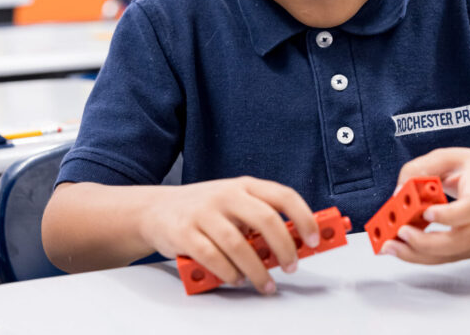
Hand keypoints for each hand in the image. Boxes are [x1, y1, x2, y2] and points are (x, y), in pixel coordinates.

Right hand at [139, 177, 318, 293]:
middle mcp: (226, 195)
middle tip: (291, 266)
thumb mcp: (234, 203)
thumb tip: (295, 241)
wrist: (156, 210)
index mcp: (244, 185)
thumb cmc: (204, 209)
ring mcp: (204, 213)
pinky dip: (228, 273)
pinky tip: (236, 279)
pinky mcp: (184, 233)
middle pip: (265, 219)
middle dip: (284, 247)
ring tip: (265, 283)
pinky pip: (212, 258)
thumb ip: (260, 217)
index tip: (313, 239)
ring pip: (238, 244)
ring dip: (257, 270)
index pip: (283, 195)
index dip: (303, 217)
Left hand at [382, 147, 469, 263]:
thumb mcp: (451, 156)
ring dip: (418, 254)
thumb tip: (397, 192)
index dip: (450, 214)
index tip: (426, 213)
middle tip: (398, 233)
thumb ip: (422, 168)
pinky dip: (424, 256)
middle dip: (424, 242)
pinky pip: (450, 257)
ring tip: (390, 246)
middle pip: (460, 239)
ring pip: (452, 254)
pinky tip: (403, 248)